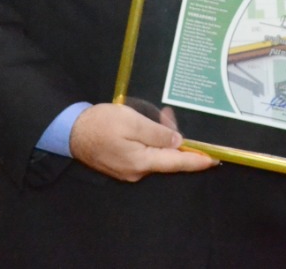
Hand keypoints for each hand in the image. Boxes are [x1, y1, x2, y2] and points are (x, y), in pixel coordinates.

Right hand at [69, 102, 216, 181]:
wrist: (70, 131)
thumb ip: (157, 133)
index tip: (215, 159)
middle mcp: (137, 171)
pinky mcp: (122, 165)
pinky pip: (144, 154)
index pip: (176, 162)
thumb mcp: (132, 121)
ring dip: (161, 136)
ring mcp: (129, 170)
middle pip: (166, 156)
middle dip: (174, 137)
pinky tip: (148, 127)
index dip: (197, 160)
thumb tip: (178, 142)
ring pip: (155, 154)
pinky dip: (150, 140)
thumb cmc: (100, 124)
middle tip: (168, 114)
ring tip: (158, 115)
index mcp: (142, 161)